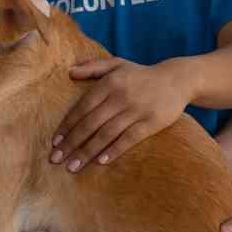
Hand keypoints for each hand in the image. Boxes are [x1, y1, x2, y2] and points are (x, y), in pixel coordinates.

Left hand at [51, 58, 191, 171]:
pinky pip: (129, 139)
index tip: (54, 142)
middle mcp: (120, 96)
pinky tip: (100, 162)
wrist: (177, 80)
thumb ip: (92, 67)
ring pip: (106, 134)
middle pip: (90, 123)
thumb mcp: (117, 64)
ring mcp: (136, 110)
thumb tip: (69, 72)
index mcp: (109, 83)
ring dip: (87, 152)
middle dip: (71, 143)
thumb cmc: (141, 75)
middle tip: (56, 159)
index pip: (82, 107)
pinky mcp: (151, 123)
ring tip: (73, 166)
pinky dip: (114, 150)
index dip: (67, 125)